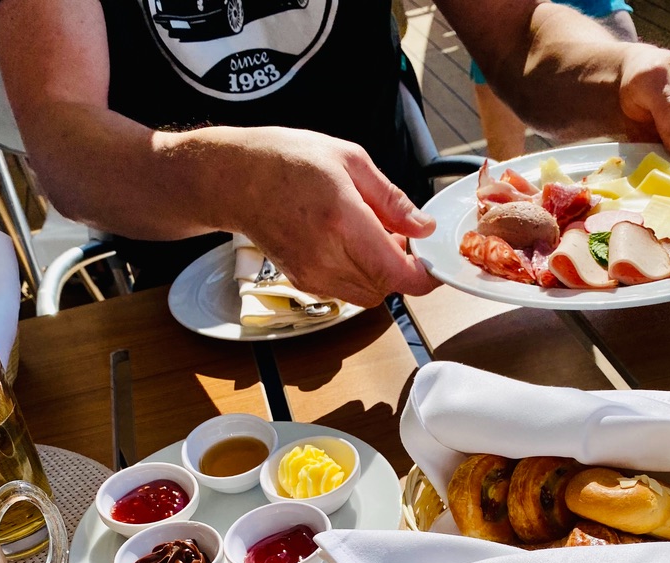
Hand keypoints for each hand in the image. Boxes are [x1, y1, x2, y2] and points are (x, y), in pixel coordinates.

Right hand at [229, 128, 439, 307]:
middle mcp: (327, 257)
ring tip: (370, 235)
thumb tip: (423, 227)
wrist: (235, 180)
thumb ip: (392, 199)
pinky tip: (349, 244)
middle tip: (398, 234)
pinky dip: (359, 274)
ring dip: (380, 272)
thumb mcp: (350, 160)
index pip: (398, 273)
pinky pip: (346, 291)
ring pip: (368, 294)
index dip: (425, 276)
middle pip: (387, 287)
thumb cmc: (287, 160)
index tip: (433, 262)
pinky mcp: (304, 283)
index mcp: (342, 221)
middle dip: (402, 267)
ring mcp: (313, 276)